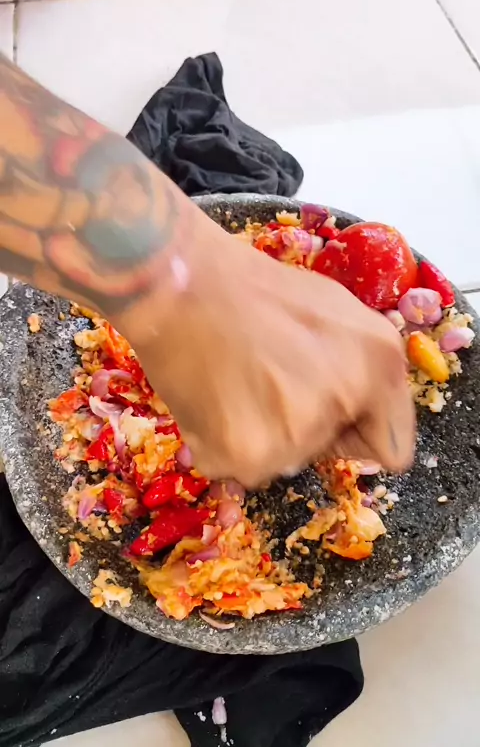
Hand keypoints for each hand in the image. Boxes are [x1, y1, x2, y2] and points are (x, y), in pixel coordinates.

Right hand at [126, 224, 414, 488]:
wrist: (182, 282)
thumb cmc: (256, 290)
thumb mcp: (336, 312)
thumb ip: (362, 367)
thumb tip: (356, 414)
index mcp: (380, 363)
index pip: (391, 448)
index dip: (356, 429)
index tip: (329, 412)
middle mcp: (346, 403)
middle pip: (328, 452)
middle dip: (305, 426)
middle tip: (267, 377)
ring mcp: (297, 436)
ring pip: (282, 462)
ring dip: (261, 436)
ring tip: (236, 381)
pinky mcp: (246, 456)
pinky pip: (239, 467)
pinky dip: (222, 443)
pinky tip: (212, 398)